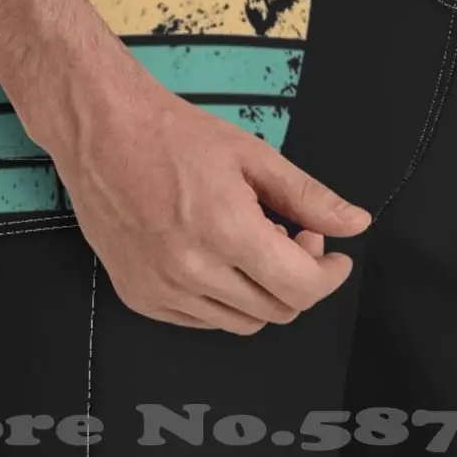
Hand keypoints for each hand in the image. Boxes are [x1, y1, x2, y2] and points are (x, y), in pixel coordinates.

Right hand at [45, 66, 369, 335]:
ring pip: (241, 323)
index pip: (302, 289)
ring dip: (261, 292)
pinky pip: (202, 321)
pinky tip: (217, 257)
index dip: (328, 275)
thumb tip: (356, 223)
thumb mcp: (252, 156)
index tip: (332, 257)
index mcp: (227, 232)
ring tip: (250, 244)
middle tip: (289, 235)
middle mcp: (193, 270)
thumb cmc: (172, 136)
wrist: (101, 132)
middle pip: (277, 311)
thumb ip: (309, 196)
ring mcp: (162, 289)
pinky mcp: (140, 297)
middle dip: (298, 278)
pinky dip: (222, 299)